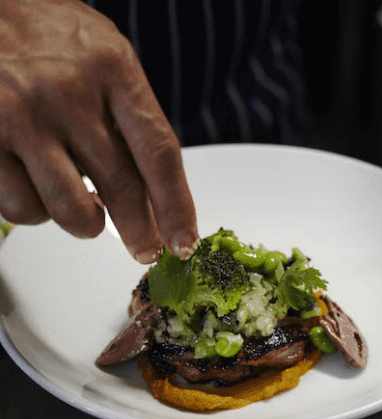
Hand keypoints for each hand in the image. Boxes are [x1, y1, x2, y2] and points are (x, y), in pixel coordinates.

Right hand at [0, 0, 197, 262]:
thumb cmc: (43, 32)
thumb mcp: (102, 53)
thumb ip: (130, 112)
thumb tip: (157, 192)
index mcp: (112, 69)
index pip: (159, 153)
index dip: (176, 207)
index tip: (184, 240)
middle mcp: (68, 93)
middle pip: (122, 187)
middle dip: (140, 231)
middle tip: (145, 247)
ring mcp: (22, 116)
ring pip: (70, 208)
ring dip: (86, 225)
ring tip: (88, 216)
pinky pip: (21, 205)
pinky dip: (35, 212)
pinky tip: (39, 192)